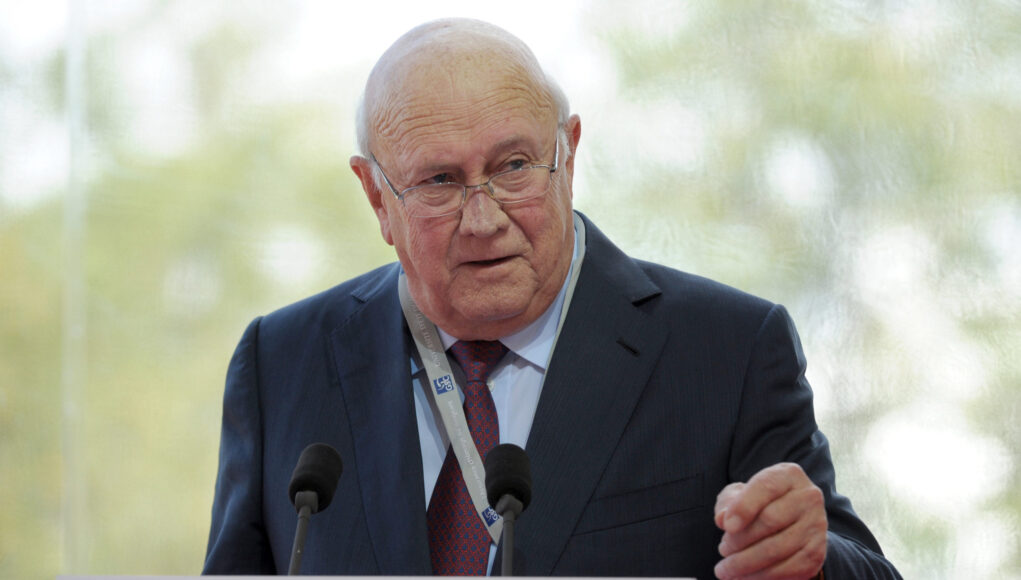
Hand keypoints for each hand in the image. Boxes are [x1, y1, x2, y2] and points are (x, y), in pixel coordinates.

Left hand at [713, 462, 826, 578]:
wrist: (790, 520)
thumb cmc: (759, 504)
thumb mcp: (740, 494)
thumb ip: (729, 503)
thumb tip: (723, 519)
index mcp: (788, 475)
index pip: (765, 487)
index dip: (743, 507)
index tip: (725, 526)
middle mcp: (808, 497)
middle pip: (770, 520)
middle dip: (740, 539)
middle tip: (723, 549)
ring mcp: (816, 526)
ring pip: (777, 549)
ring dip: (745, 563)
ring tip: (726, 568)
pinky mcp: (816, 553)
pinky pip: (787, 570)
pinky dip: (761, 577)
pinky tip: (743, 577)